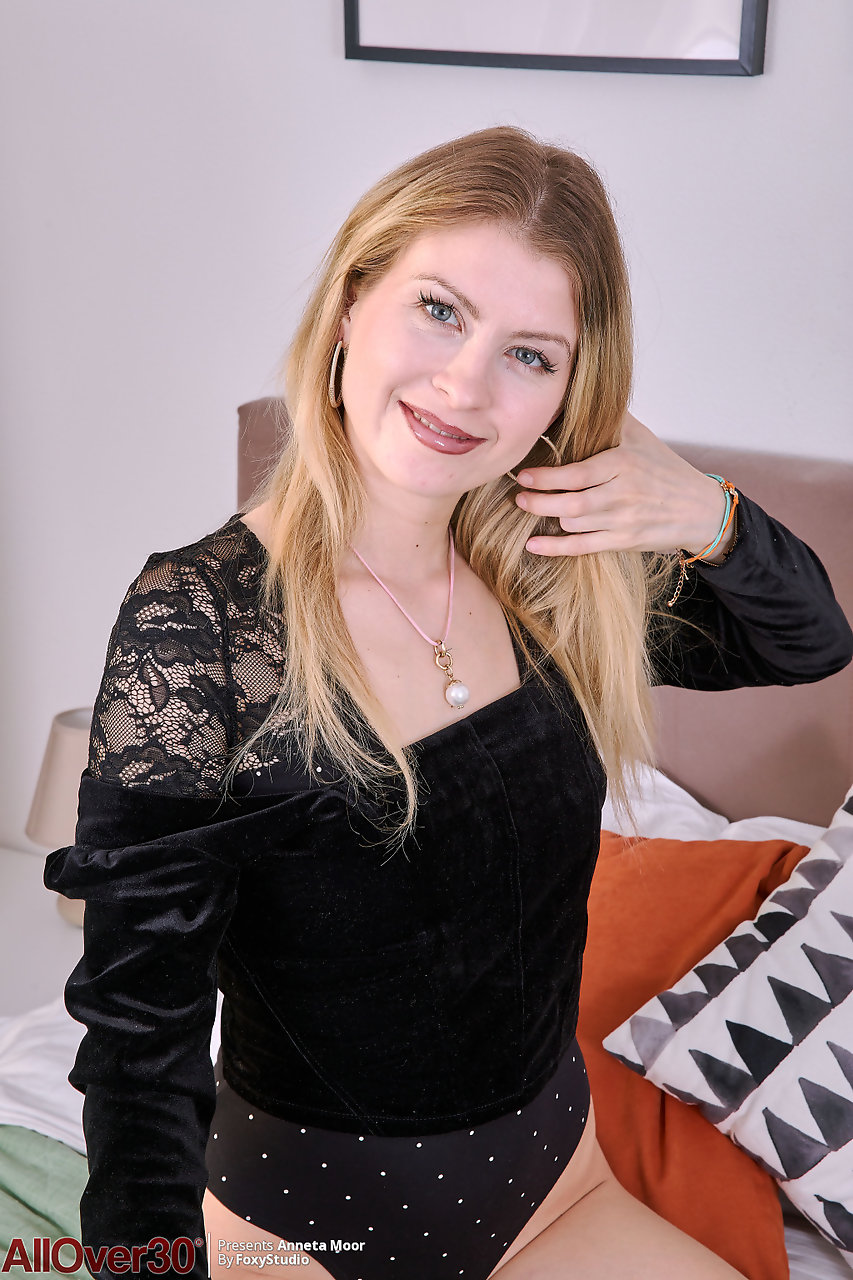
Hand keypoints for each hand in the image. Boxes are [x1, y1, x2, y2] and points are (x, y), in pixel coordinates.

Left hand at [515, 412, 733, 560]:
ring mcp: (623, 520)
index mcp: (624, 464)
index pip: (578, 473)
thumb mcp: (641, 437)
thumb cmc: (665, 469)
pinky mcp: (624, 541)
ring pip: (575, 524)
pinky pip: (583, 547)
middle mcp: (623, 494)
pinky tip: (534, 545)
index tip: (523, 474)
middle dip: (540, 502)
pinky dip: (556, 548)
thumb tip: (576, 394)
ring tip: (527, 509)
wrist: (699, 509)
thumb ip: (611, 419)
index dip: (547, 477)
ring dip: (547, 520)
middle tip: (518, 496)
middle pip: (572, 503)